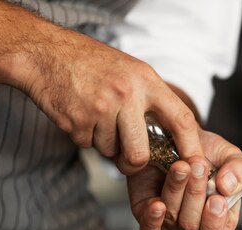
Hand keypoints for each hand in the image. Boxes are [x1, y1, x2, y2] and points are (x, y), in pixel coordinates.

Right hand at [0, 0, 203, 176]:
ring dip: (105, 144)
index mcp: (146, 81)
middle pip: (140, 154)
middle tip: (127, 155)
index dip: (192, 147)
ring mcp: (100, 110)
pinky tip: (81, 114)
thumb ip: (152, 101)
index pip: (182, 119)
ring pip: (112, 153)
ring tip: (97, 117)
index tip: (196, 164)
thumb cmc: (92, 64)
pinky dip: (86, 137)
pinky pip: (89, 146)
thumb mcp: (132, 71)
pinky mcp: (77, 123)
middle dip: (133, 162)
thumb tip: (172, 140)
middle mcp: (127, 95)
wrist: (46, 54)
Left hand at [127, 128, 241, 229]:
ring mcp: (169, 222)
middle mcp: (192, 226)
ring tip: (182, 165)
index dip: (214, 227)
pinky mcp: (146, 212)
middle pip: (191, 228)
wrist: (177, 136)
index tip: (216, 199)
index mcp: (218, 221)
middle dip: (196, 195)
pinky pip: (148, 226)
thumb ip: (240, 171)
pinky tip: (158, 203)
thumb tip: (228, 188)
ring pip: (171, 218)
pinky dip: (153, 216)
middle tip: (199, 166)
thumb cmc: (207, 152)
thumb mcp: (231, 156)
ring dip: (177, 190)